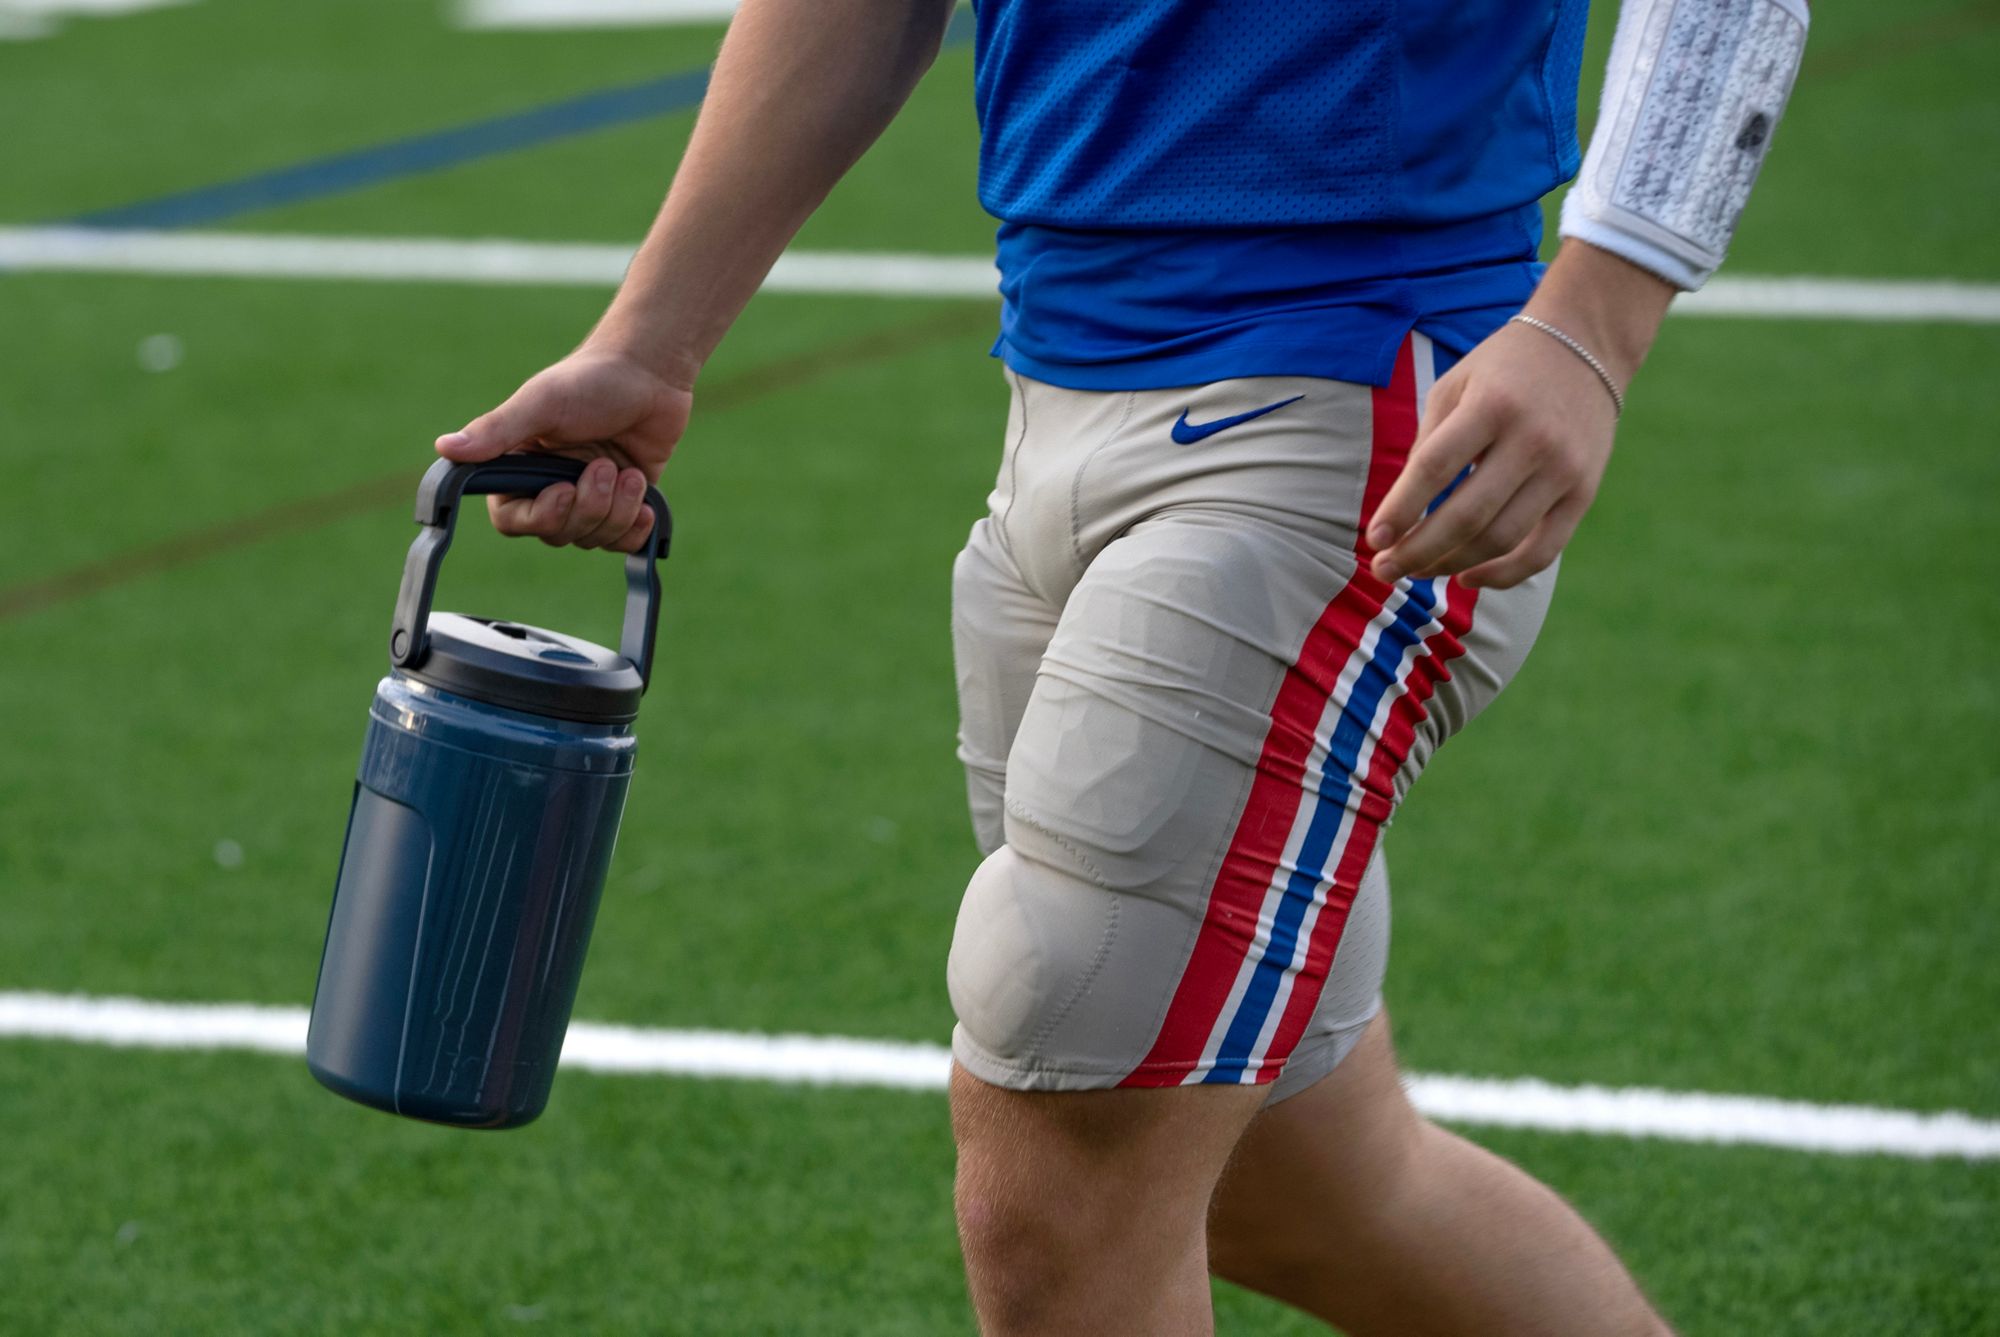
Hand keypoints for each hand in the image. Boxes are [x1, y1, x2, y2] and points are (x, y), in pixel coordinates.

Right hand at [434, 346, 692, 552]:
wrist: (650, 374)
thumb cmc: (590, 381)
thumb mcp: (541, 402)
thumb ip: (497, 430)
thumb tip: (445, 448)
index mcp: (520, 466)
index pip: (511, 519)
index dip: (540, 515)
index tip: (564, 490)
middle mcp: (550, 487)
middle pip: (556, 533)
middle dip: (588, 507)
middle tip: (607, 466)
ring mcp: (589, 498)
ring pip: (592, 538)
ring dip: (616, 510)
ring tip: (629, 473)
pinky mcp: (623, 504)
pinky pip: (623, 542)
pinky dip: (635, 529)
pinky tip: (645, 502)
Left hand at [1365, 323, 1616, 589]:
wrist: (1586, 347)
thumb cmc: (1503, 370)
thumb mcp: (1455, 386)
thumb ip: (1429, 444)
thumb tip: (1401, 513)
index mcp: (1491, 405)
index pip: (1436, 468)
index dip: (1401, 509)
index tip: (1374, 539)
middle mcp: (1532, 439)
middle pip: (1467, 515)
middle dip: (1418, 551)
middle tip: (1384, 569)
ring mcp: (1563, 470)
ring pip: (1500, 540)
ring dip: (1451, 565)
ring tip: (1417, 571)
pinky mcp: (1584, 493)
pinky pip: (1542, 552)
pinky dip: (1502, 575)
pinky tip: (1467, 578)